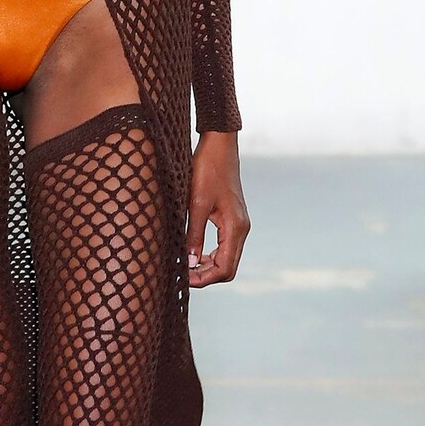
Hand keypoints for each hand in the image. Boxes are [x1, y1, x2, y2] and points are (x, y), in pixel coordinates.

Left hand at [186, 130, 249, 287]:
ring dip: (208, 266)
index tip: (184, 278)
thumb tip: (188, 262)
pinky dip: (211, 255)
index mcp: (235, 227)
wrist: (219, 146)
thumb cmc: (207, 170)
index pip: (225, 268)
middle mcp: (241, 229)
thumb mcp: (196, 203)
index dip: (204, 279)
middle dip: (206, 276)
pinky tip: (194, 252)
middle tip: (183, 275)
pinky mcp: (233, 219)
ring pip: (227, 258)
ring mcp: (239, 224)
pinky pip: (225, 246)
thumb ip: (193, 234)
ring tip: (186, 265)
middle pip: (228, 267)